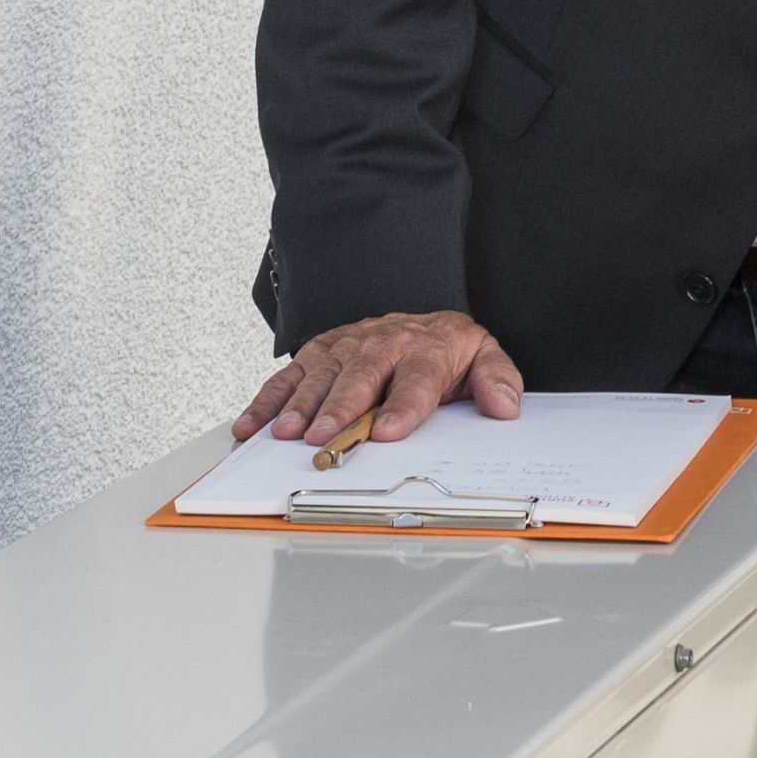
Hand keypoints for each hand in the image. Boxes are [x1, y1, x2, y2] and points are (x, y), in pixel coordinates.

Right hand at [231, 310, 524, 446]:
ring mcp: (346, 346)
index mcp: (427, 347)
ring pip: (321, 375)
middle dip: (341, 407)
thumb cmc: (449, 351)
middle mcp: (383, 342)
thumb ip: (497, 380)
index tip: (388, 433)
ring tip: (287, 433)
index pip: (415, 379)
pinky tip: (251, 426)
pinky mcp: (319, 351)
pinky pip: (289, 374)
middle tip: (324, 437)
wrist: (422, 320)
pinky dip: (267, 399)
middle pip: (360, 376)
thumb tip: (506, 407)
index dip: (403, 406)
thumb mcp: (484, 357)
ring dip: (301, 404)